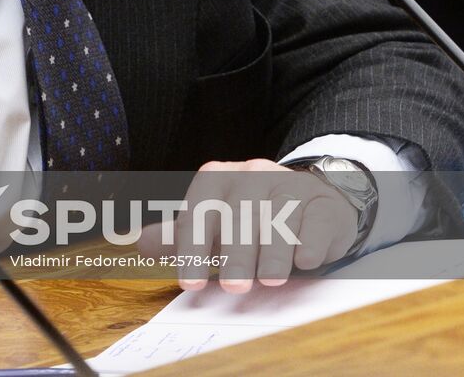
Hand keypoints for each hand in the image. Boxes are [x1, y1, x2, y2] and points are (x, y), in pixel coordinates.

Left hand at [140, 158, 358, 293]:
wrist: (306, 200)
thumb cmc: (248, 217)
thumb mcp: (212, 222)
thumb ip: (180, 236)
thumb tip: (142, 245)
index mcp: (216, 179)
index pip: (199, 211)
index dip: (193, 247)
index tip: (191, 284)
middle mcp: (251, 176)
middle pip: (240, 214)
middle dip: (236, 252)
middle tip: (234, 287)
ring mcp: (288, 186)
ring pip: (279, 215)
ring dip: (273, 250)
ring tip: (269, 279)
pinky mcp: (321, 202)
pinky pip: (316, 218)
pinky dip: (310, 240)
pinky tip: (305, 260)